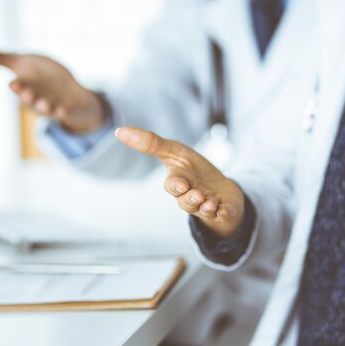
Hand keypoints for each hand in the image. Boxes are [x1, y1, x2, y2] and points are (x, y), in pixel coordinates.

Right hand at [0, 48, 104, 132]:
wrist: (68, 91)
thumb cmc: (42, 76)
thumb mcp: (22, 63)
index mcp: (26, 87)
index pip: (20, 87)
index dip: (18, 86)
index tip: (14, 83)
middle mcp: (37, 98)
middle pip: (31, 99)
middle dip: (28, 96)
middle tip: (26, 93)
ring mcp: (53, 105)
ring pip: (47, 109)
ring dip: (44, 107)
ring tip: (44, 103)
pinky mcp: (68, 109)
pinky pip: (66, 113)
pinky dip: (63, 112)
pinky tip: (63, 110)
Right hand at [115, 126, 244, 237]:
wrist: (221, 190)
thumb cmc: (194, 172)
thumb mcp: (175, 153)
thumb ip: (151, 143)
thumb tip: (119, 131)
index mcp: (179, 183)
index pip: (173, 186)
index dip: (176, 186)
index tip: (181, 184)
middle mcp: (191, 198)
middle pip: (187, 202)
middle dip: (190, 199)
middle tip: (197, 195)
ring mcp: (207, 206)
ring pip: (203, 210)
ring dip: (206, 207)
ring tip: (210, 204)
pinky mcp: (224, 210)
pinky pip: (224, 214)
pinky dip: (224, 213)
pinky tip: (225, 210)